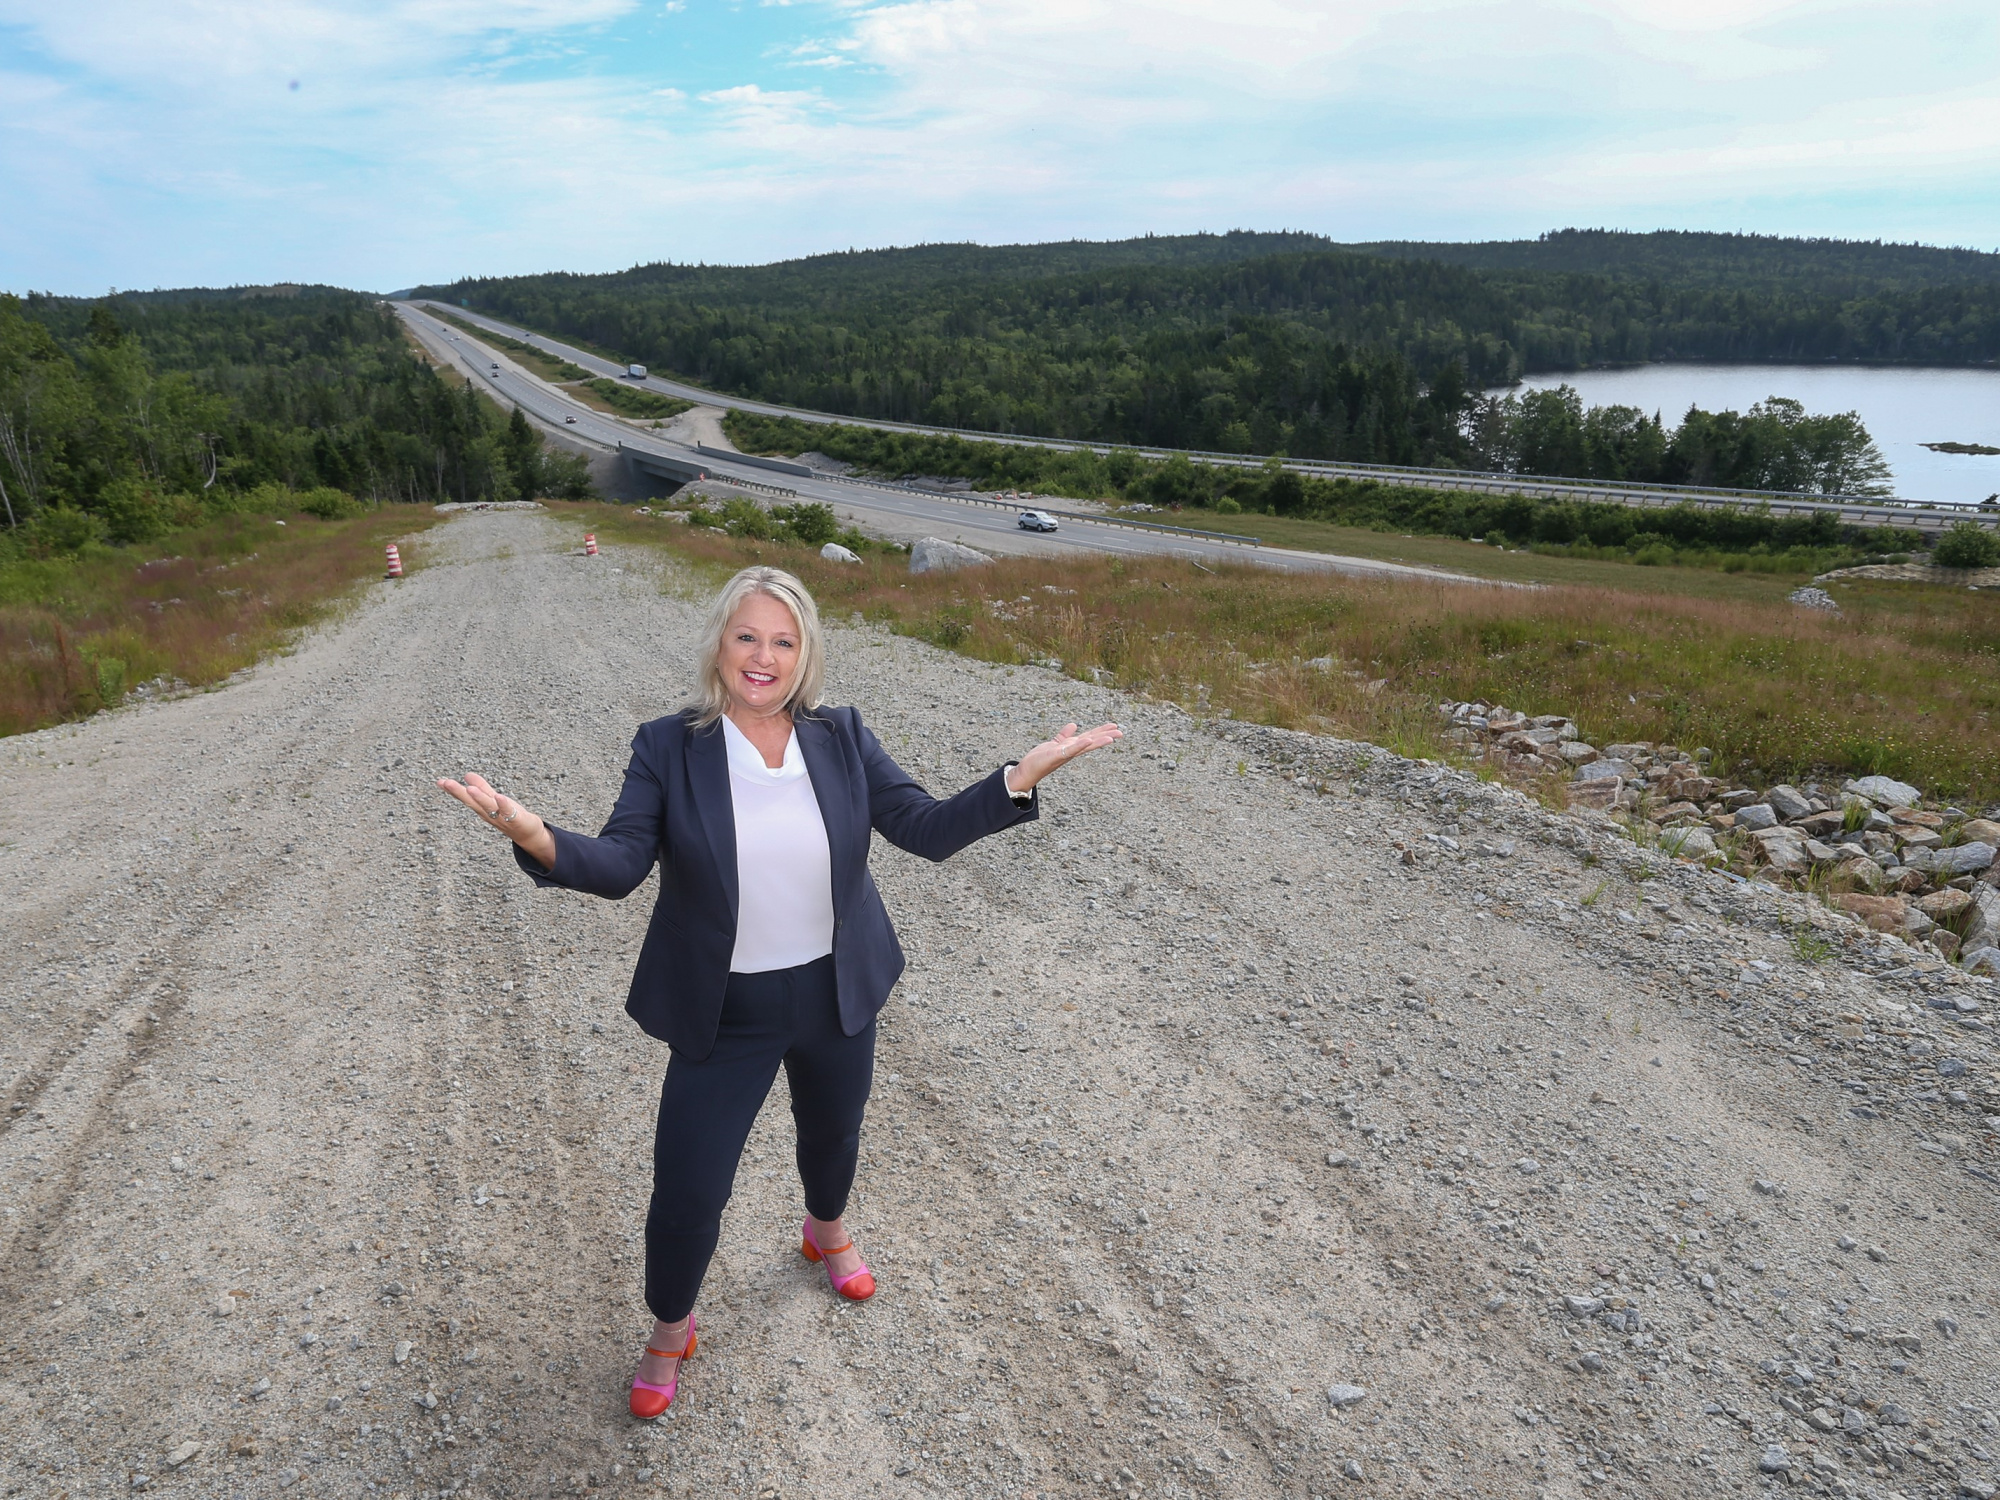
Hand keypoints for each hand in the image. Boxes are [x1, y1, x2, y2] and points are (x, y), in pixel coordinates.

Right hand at [436, 771, 556, 870]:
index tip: (440, 782)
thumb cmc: (510, 816)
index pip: (466, 798)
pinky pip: (509, 813)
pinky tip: (499, 797)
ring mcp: (501, 818)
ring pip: (488, 808)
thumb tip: (467, 775)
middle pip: (473, 802)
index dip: (453, 790)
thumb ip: (482, 788)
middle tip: (446, 783)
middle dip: (459, 793)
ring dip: (479, 799)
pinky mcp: (516, 820)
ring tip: (469, 789)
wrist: (528, 834)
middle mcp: (489, 814)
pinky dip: (504, 805)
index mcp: (482, 808)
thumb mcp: (494, 799)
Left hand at [1006, 722, 1123, 793]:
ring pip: (1084, 747)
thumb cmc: (1041, 758)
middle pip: (1091, 741)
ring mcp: (1065, 754)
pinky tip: (1088, 740)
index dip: (1102, 731)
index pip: (1090, 737)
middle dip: (1106, 736)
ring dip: (1097, 742)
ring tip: (1111, 738)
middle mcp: (1071, 751)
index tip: (1115, 726)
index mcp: (1072, 747)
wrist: (1028, 769)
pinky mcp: (1056, 756)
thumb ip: (1064, 735)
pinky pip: (1070, 750)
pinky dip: (1079, 745)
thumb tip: (1074, 724)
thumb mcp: (1055, 743)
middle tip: (1121, 732)